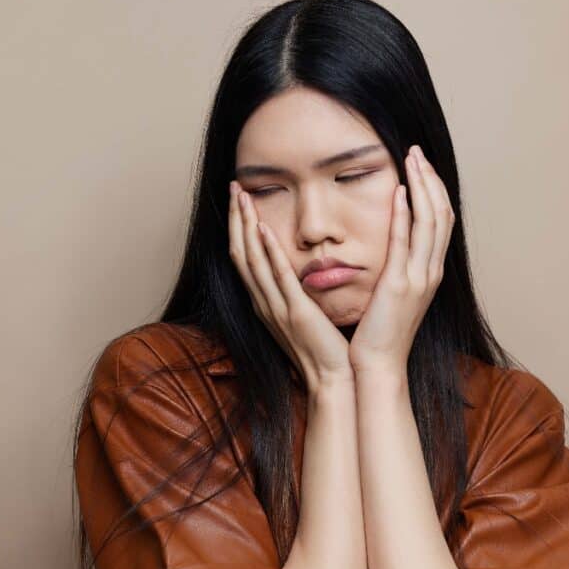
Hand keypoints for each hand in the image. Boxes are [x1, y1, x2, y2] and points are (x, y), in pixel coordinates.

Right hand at [228, 180, 350, 391]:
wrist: (333, 380)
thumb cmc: (322, 350)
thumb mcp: (302, 315)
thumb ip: (294, 292)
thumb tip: (296, 271)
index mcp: (265, 301)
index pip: (244, 257)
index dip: (240, 226)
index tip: (241, 199)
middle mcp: (264, 302)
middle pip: (240, 253)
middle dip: (237, 218)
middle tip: (235, 187)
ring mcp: (276, 308)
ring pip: (253, 261)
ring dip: (247, 227)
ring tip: (244, 198)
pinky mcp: (295, 313)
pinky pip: (278, 278)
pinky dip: (269, 253)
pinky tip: (265, 231)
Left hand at [348, 145, 455, 376]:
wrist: (379, 365)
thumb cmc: (381, 332)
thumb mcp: (395, 294)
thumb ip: (398, 267)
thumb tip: (393, 245)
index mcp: (430, 272)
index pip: (440, 221)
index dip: (434, 190)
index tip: (421, 164)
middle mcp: (431, 272)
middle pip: (441, 214)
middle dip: (431, 179)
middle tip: (418, 152)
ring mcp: (418, 278)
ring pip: (429, 222)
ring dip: (422, 187)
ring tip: (412, 160)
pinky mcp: (399, 286)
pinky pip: (404, 243)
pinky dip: (404, 215)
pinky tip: (399, 192)